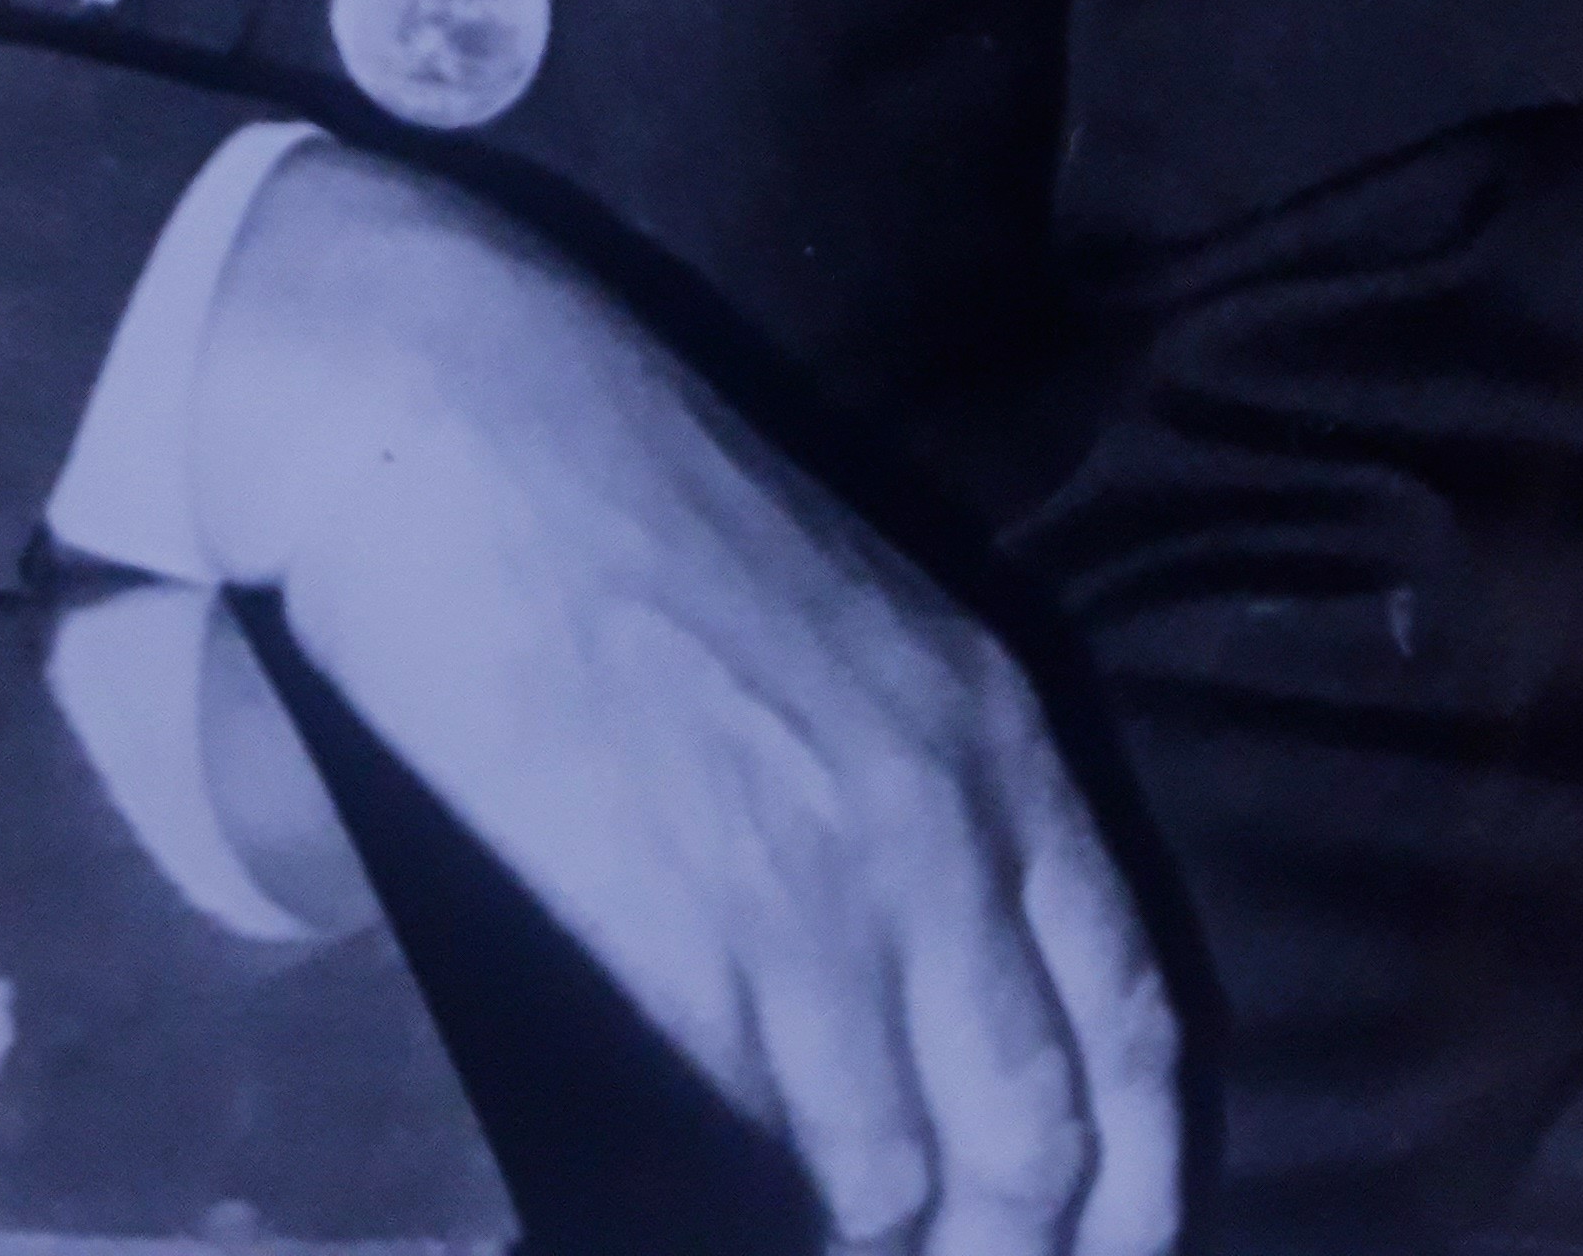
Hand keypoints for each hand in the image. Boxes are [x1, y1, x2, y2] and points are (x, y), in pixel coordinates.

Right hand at [194, 144, 1178, 1254]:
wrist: (449, 410)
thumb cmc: (614, 486)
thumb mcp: (837, 615)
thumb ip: (909, 777)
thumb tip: (923, 972)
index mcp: (993, 727)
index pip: (1130, 1020)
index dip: (1132, 1177)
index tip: (1091, 1242)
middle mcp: (945, 824)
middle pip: (1042, 1133)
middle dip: (1010, 1246)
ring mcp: (821, 890)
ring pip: (911, 1175)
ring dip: (877, 1237)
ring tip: (820, 1239)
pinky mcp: (685, 936)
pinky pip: (776, 1153)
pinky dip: (766, 1212)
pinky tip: (718, 1205)